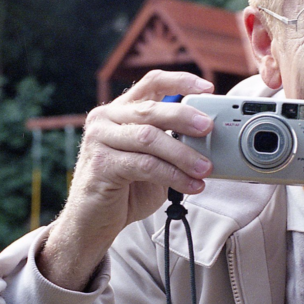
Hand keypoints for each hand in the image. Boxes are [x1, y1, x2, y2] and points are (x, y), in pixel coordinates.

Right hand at [38, 70, 214, 290]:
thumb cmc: (124, 189)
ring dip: (183, 154)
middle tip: (209, 128)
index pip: (151, 83)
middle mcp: (106, 119)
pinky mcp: (101, 165)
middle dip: (185, 117)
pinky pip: (145, 165)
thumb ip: (171, 143)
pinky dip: (173, 176)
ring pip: (149, 137)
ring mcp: (100, 140)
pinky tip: (191, 186)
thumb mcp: (152, 158)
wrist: (93, 222)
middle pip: (151, 109)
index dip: (181, 81)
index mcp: (120, 111)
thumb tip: (209, 141)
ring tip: (205, 168)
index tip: (207, 88)